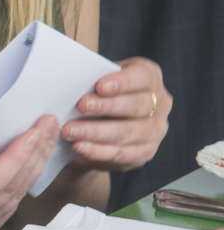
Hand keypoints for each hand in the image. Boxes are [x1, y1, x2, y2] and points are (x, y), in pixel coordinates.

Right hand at [0, 118, 58, 229]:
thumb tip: (6, 126)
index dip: (16, 157)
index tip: (34, 131)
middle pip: (8, 190)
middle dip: (33, 155)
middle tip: (47, 126)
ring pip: (15, 197)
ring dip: (33, 166)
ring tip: (45, 136)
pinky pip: (10, 204)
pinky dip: (23, 179)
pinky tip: (33, 158)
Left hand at [64, 56, 168, 171]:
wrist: (101, 124)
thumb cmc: (98, 92)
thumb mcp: (97, 80)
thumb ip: (91, 80)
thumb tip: (69, 81)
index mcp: (149, 77)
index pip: (142, 77)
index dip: (122, 82)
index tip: (100, 86)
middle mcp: (160, 103)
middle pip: (135, 106)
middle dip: (105, 107)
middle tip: (81, 107)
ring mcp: (155, 130)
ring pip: (127, 132)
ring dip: (96, 132)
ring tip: (70, 131)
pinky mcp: (145, 152)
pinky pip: (122, 153)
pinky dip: (99, 151)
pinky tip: (80, 147)